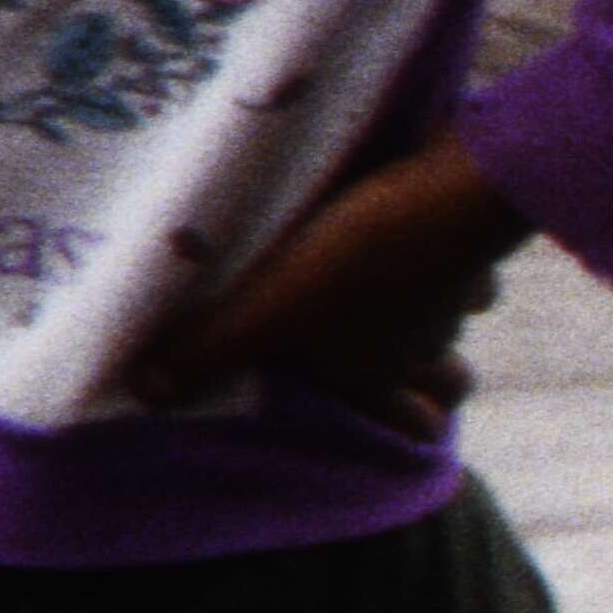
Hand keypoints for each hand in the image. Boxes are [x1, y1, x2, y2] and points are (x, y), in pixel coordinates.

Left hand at [126, 133, 525, 438]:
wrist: (452, 187)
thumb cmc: (356, 257)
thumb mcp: (269, 306)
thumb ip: (208, 349)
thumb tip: (142, 392)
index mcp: (380, 370)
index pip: (418, 425)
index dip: (415, 425)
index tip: (412, 423)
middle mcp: (427, 341)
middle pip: (453, 381)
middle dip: (433, 378)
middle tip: (406, 368)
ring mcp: (457, 289)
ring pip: (459, 318)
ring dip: (434, 313)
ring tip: (399, 296)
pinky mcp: (470, 233)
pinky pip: (468, 254)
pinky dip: (448, 251)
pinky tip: (419, 229)